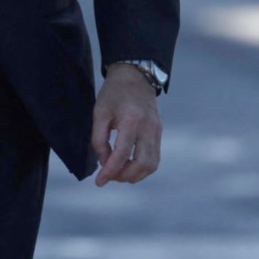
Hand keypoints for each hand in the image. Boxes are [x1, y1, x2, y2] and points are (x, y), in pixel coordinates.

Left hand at [91, 64, 161, 185]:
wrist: (135, 76)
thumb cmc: (114, 93)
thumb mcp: (99, 113)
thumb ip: (99, 139)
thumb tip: (104, 163)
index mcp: (131, 120)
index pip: (122, 154)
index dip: (110, 171)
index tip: (99, 182)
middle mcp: (148, 127)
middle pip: (142, 164)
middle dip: (125, 176)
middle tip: (110, 176)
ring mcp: (157, 131)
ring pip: (152, 164)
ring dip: (135, 175)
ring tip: (119, 173)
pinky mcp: (159, 133)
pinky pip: (155, 158)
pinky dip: (142, 167)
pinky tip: (129, 166)